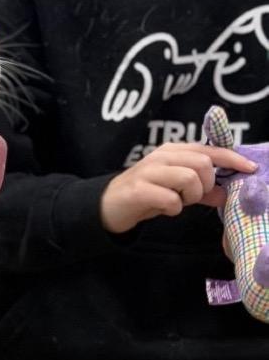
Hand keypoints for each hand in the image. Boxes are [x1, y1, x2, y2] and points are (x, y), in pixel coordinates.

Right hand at [100, 142, 257, 233]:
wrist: (108, 205)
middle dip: (206, 184)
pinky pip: (170, 199)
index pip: (209, 150)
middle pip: (202, 163)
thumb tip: (227, 193)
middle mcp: (161, 157)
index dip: (232, 159)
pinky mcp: (138, 190)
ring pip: (188, 178)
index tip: (250, 168)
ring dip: (190, 196)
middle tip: (194, 196)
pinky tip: (165, 209)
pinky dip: (173, 208)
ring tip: (179, 202)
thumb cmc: (146, 194)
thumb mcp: (176, 190)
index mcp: (172, 151)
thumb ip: (202, 190)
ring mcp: (148, 172)